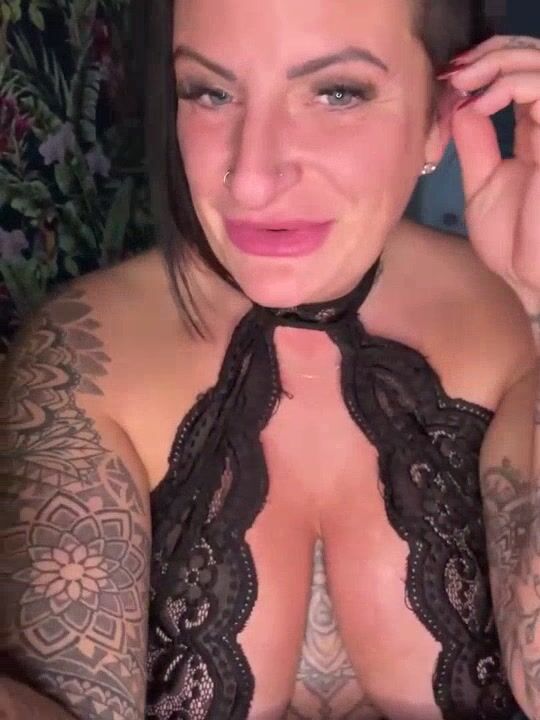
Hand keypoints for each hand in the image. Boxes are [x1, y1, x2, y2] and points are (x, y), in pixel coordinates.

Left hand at [441, 35, 539, 313]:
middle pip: (536, 61)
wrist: (528, 277)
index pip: (521, 80)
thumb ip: (477, 144)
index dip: (488, 67)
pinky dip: (510, 84)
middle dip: (493, 55)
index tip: (449, 78)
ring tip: (464, 81)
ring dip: (499, 63)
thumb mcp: (482, 185)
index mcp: (537, 136)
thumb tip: (462, 105)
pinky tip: (482, 102)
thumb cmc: (513, 241)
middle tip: (457, 70)